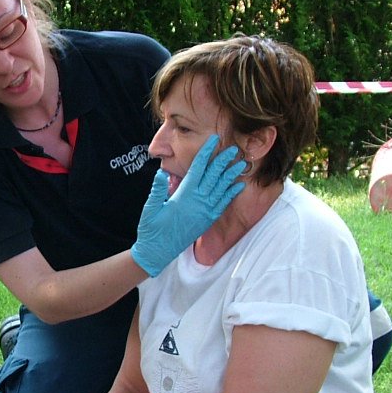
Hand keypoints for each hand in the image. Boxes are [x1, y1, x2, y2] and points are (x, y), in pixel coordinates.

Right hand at [130, 135, 244, 276]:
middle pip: (214, 176)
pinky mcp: (207, 221)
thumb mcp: (150, 208)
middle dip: (224, 161)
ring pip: (221, 189)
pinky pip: (222, 205)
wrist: (158, 252)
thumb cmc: (151, 229)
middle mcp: (197, 202)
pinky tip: (238, 186)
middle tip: (234, 149)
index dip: (206, 153)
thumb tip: (161, 173)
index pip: (197, 168)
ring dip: (232, 175)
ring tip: (241, 164)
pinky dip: (231, 194)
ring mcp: (204, 212)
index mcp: (183, 195)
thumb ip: (157, 190)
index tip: (214, 140)